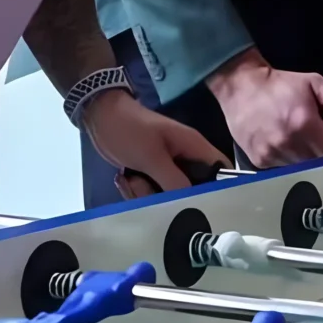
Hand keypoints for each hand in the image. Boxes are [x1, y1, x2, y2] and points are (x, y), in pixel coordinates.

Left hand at [83, 90, 230, 198]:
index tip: (206, 205)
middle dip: (172, 198)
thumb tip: (193, 203)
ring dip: (148, 195)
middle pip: (194, 190)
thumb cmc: (129, 129)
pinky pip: (154, 193)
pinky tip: (126, 180)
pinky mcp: (153, 174)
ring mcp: (169, 168)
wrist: (99, 117)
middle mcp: (186, 160)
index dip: (221, 189)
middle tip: (150, 190)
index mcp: (195, 148)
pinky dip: (138, 192)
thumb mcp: (151, 156)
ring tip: (132, 180)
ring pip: (170, 195)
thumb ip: (175, 181)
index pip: (223, 170)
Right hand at [207, 49, 322, 166]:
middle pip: (319, 165)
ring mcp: (272, 154)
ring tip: (300, 142)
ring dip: (306, 160)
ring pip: (302, 169)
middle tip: (320, 143)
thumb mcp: (314, 81)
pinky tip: (285, 145)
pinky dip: (289, 160)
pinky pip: (283, 169)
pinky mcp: (260, 161)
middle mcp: (288, 143)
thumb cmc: (279, 84)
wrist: (240, 86)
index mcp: (304, 124)